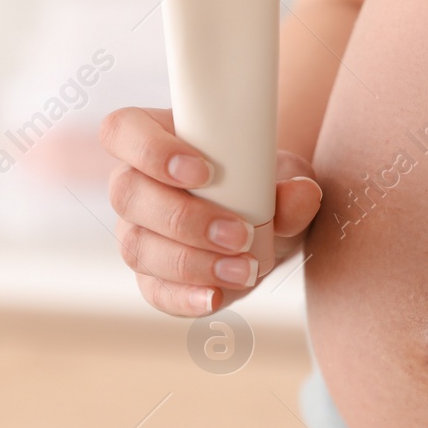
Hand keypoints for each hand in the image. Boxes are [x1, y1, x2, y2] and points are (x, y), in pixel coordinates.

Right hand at [99, 106, 322, 316]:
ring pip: (138, 246)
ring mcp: (137, 232)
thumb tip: (303, 193)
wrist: (271, 225)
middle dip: (185, 218)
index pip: (124, 130)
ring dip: (193, 261)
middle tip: (240, 234)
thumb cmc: (264, 183)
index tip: (204, 171)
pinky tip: (216, 297)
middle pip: (128, 194)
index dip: (151, 150)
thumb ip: (292, 184)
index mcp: (156, 137)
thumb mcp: (285, 175)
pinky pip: (154, 290)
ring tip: (245, 269)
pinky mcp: (152, 277)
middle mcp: (136, 184)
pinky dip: (184, 297)